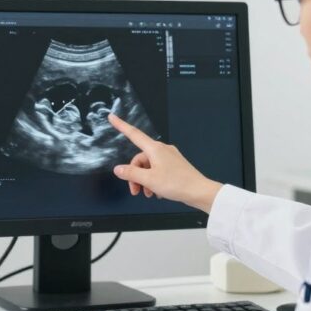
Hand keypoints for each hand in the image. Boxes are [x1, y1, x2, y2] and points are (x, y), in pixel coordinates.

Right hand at [108, 114, 222, 212]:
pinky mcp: (174, 165)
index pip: (133, 134)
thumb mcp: (149, 179)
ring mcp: (169, 157)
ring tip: (148, 194)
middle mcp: (162, 150)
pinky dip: (154, 180)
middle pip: (140, 159)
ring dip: (144, 180)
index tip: (112, 117)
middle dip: (135, 175)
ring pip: (148, 166)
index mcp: (155, 149)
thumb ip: (131, 173)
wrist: (199, 192)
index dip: (121, 125)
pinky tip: (157, 192)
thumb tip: (118, 169)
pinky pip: (158, 170)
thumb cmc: (177, 183)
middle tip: (135, 191)